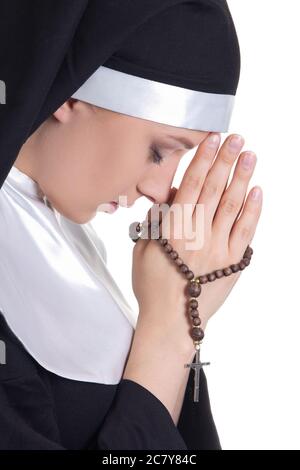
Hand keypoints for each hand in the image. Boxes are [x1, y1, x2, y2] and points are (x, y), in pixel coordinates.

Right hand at [132, 133, 262, 349]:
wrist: (171, 322)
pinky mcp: (233, 263)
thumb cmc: (152, 286)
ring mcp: (218, 249)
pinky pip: (246, 232)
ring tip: (249, 156)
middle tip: (236, 138)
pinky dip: (252, 210)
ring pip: (232, 206)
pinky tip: (257, 191)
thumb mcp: (141, 250)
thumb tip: (171, 198)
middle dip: (225, 160)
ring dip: (241, 178)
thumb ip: (155, 221)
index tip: (211, 140)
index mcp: (172, 231)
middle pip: (214, 190)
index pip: (190, 187)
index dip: (202, 161)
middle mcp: (197, 236)